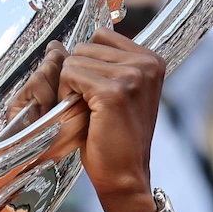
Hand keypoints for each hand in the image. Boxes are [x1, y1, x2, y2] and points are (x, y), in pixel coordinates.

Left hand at [60, 32, 166, 211]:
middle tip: (89, 105)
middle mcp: (147, 63)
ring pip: (75, 59)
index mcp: (152, 60)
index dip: (88, 62)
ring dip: (70, 86)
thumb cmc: (116, 138)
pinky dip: (66, 94)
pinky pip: (70, 74)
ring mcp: (133, 76)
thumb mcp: (121, 92)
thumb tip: (60, 43)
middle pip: (86, 45)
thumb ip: (108, 64)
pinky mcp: (113, 92)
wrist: (125, 176)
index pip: (101, 35)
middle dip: (77, 73)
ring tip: (87, 111)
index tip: (97, 91)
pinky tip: (81, 114)